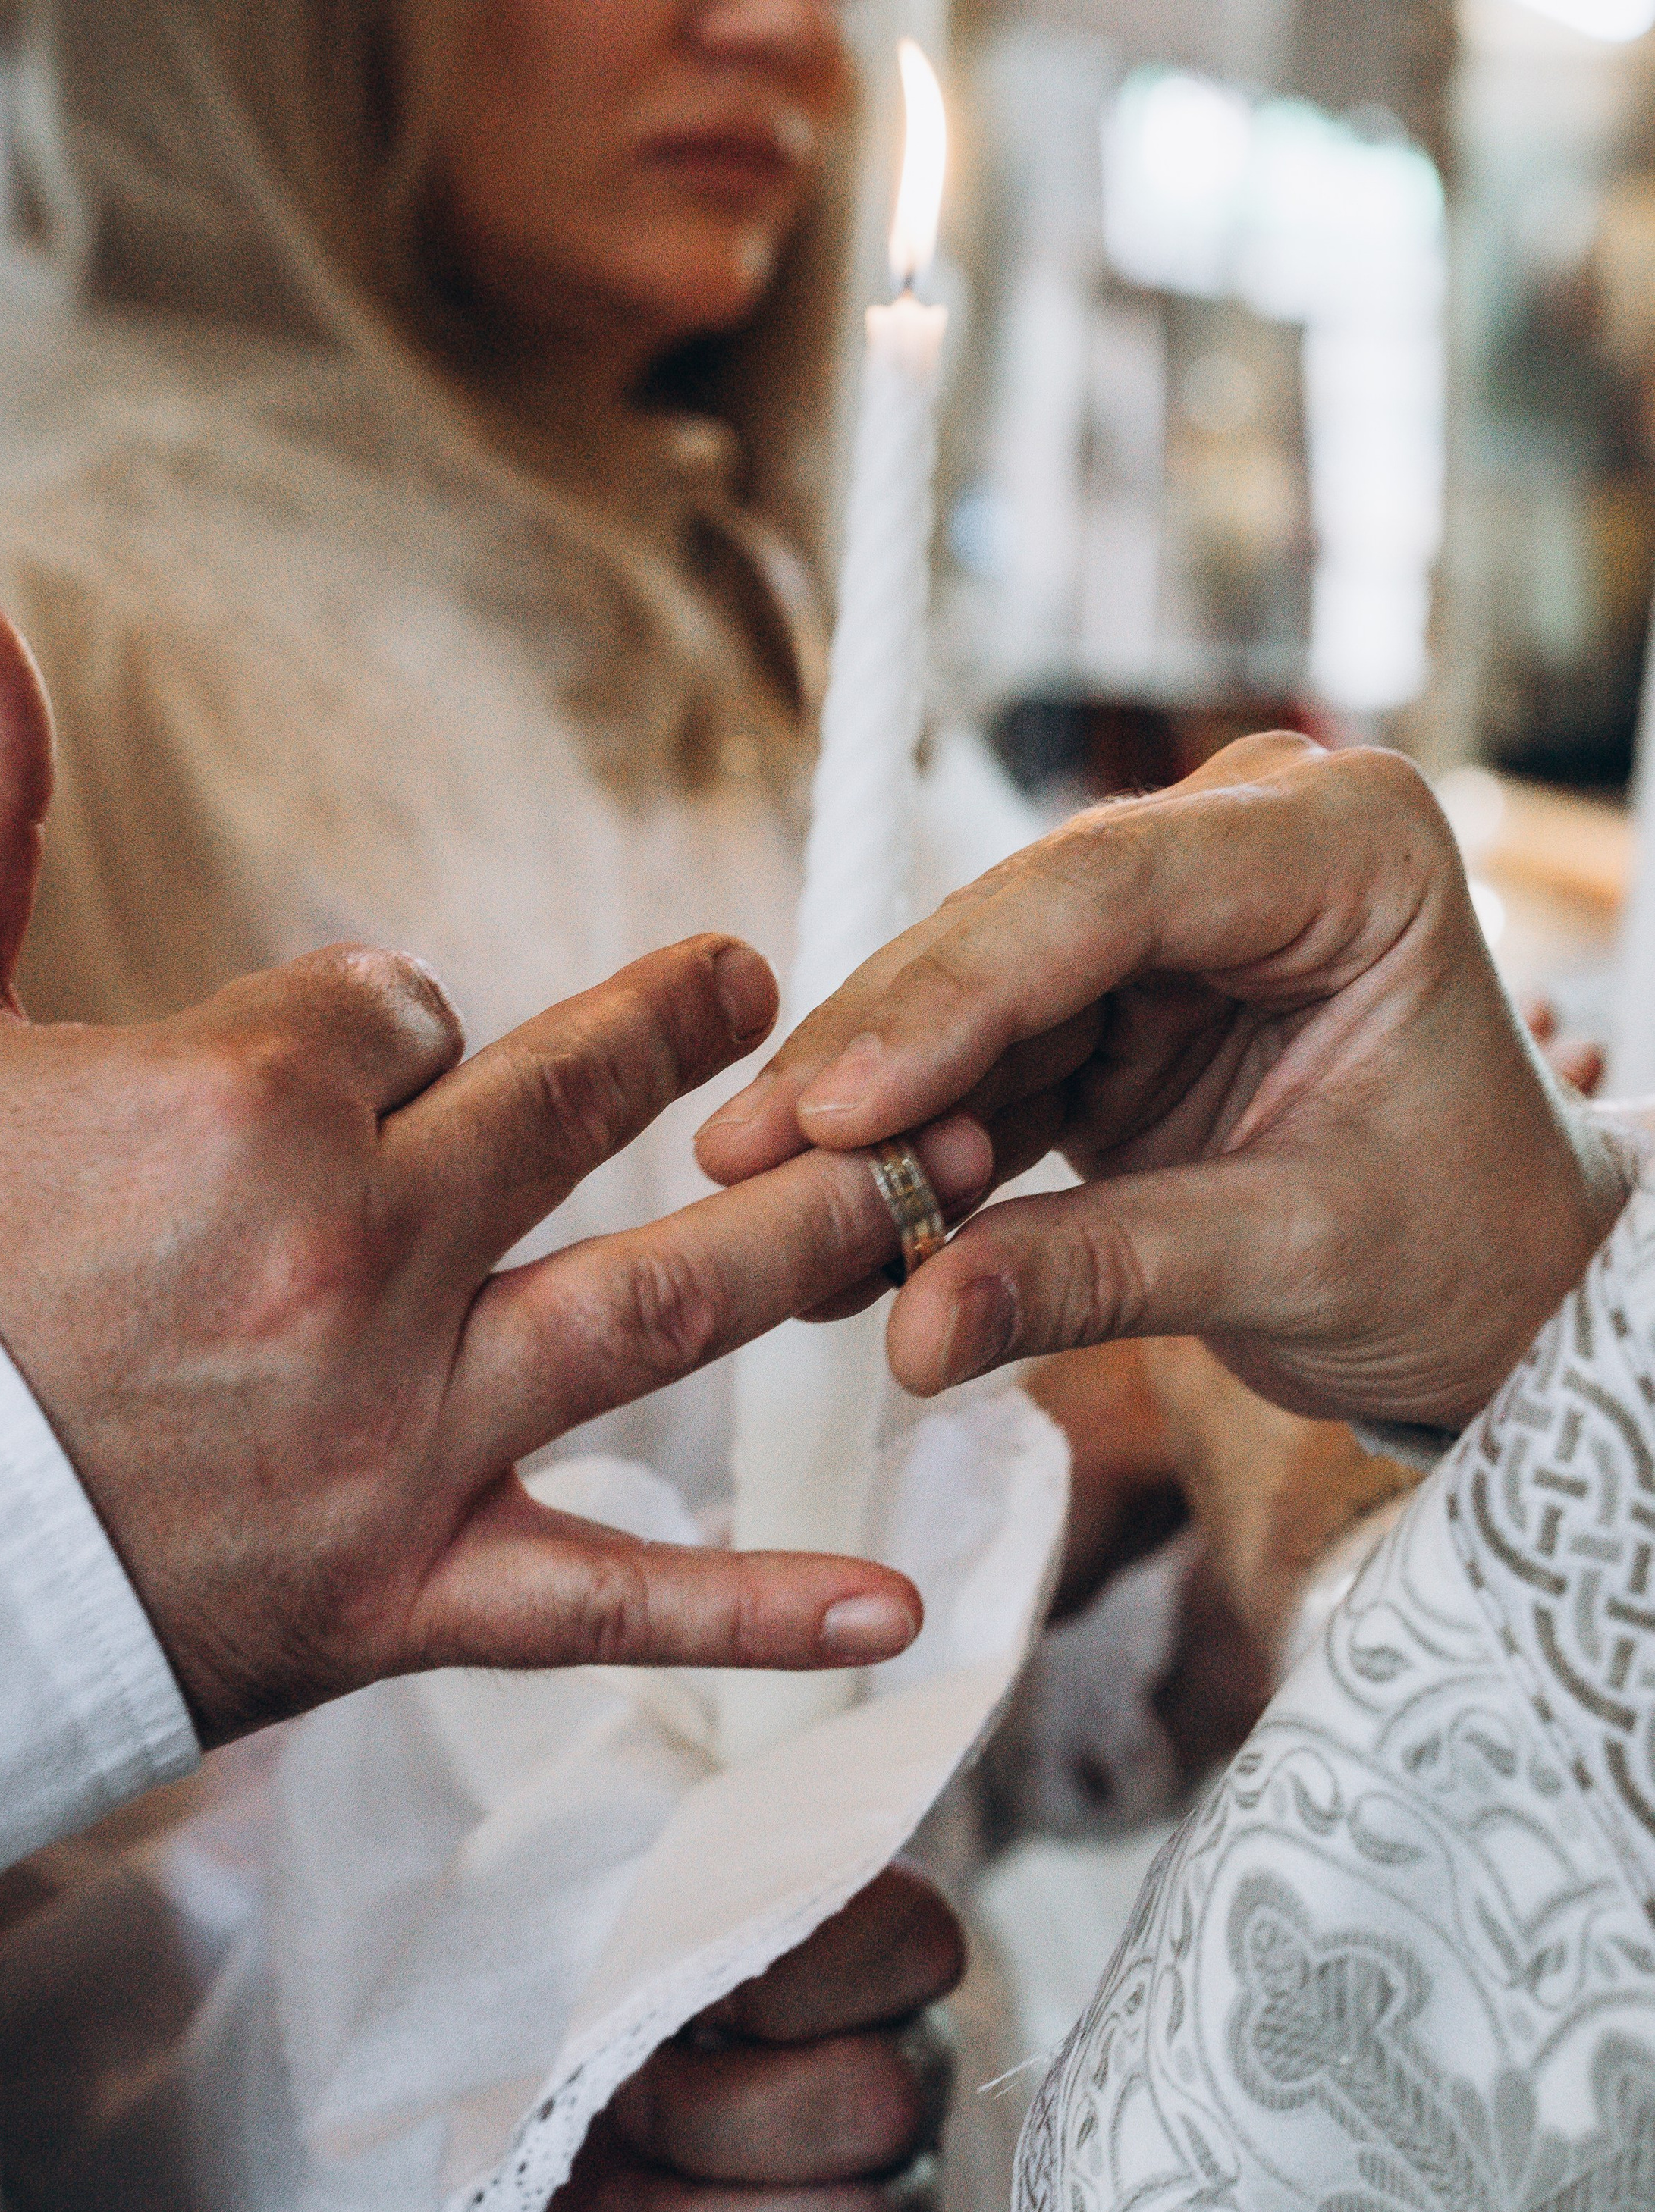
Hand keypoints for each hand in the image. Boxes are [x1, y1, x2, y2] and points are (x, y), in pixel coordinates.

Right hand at [0, 586, 992, 1744]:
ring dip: (810, 1236)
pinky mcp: (399, 1587)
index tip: (376, 1052)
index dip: (389, 1020)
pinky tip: (900, 1610)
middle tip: (770, 997)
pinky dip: (757, 1608)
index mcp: (246, 1096)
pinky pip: (610, 1597)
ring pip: (656, 1310)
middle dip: (681, 1039)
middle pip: (574, 1112)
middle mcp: (356, 1250)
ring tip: (934, 1175)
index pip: (400, 1008)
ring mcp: (395, 1428)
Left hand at [471, 1867, 962, 2211]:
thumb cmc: (551, 2008)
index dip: (793, 1976)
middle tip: (615, 2099)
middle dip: (710, 2116)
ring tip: (612, 2204)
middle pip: (884, 2101)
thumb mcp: (576, 1933)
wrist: (496, 2136)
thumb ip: (650, 1911)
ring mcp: (892, 2193)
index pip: (918, 1940)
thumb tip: (687, 1936)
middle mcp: (901, 2063)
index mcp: (854, 1946)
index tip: (677, 1990)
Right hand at [697, 739, 1639, 1430]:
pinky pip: (979, 1062)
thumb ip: (1102, 1277)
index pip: (1114, 892)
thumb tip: (913, 1331)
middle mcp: (1246, 851)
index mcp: (1351, 849)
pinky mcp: (1111, 1007)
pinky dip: (907, 1144)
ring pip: (972, 995)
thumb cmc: (1462, 1251)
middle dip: (879, 1052)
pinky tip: (829, 1214)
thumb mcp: (1299, 1264)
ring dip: (871, 1107)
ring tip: (765, 1203)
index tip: (835, 1105)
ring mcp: (1168, 926)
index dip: (956, 999)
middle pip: (1014, 931)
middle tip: (743, 1155)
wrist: (1500, 1284)